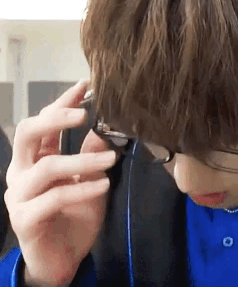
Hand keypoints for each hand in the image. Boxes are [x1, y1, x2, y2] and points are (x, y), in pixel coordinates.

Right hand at [4, 80, 116, 286]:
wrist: (65, 258)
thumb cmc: (76, 214)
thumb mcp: (91, 177)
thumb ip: (93, 152)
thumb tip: (107, 123)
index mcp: (36, 158)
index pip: (44, 121)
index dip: (62, 102)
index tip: (85, 84)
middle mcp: (22, 172)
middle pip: (28, 133)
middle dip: (56, 118)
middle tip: (83, 113)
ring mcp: (20, 195)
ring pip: (47, 166)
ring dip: (82, 160)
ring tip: (112, 159)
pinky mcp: (26, 219)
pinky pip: (55, 197)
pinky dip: (83, 188)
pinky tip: (103, 184)